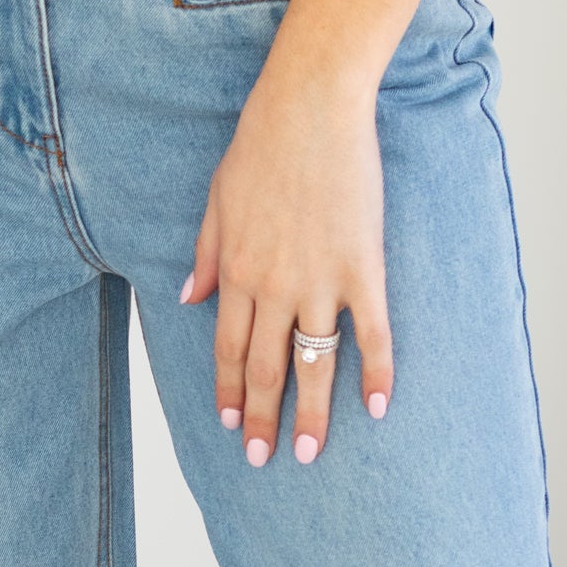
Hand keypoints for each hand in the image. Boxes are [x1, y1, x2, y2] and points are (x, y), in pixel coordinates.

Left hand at [181, 52, 393, 463]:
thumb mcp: (217, 202)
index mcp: (236, 272)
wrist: (310, 107)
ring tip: (308, 452)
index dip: (229, 392)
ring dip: (311, 413)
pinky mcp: (363, 267)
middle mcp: (274, 286)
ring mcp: (320, 280)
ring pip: (313, 362)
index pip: (228, 349)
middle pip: (266, 368)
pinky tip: (376, 407)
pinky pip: (372, 332)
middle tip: (263, 459)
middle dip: (261, 419)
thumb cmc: (261, 146)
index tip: (231, 426)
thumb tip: (190, 300)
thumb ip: (206, 256)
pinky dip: (376, 373)